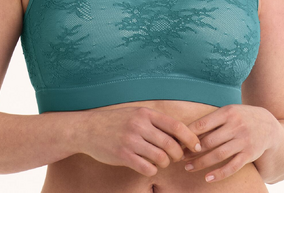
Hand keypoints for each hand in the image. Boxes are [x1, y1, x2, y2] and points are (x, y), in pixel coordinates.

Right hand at [78, 106, 202, 176]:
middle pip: (171, 145)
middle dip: (178, 155)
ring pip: (161, 158)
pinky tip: (147, 165)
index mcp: (145, 113)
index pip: (176, 126)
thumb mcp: (136, 114)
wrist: (87, 129)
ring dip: (165, 163)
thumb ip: (156, 122)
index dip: (190, 138)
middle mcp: (139, 125)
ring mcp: (131, 140)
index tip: (197, 146)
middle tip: (175, 157)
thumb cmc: (115, 122)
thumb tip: (182, 134)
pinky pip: (148, 168)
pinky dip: (152, 169)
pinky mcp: (123, 155)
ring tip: (160, 161)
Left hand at [182, 104, 280, 182]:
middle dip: (192, 151)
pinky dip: (219, 174)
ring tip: (188, 168)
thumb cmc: (241, 118)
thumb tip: (186, 131)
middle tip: (179, 157)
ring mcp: (244, 141)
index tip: (178, 142)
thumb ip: (212, 120)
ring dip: (201, 163)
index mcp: (227, 113)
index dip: (189, 134)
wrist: (269, 125)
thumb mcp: (228, 112)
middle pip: (209, 141)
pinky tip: (208, 178)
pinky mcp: (249, 154)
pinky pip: (232, 166)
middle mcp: (236, 126)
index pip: (203, 124)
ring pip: (219, 155)